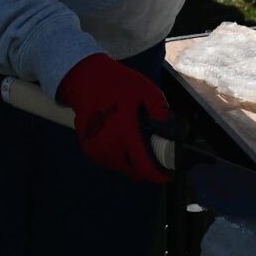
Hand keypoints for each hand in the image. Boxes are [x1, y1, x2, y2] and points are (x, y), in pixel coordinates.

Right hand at [57, 53, 175, 183]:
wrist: (85, 80)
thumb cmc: (116, 84)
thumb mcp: (146, 90)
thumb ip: (160, 111)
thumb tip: (170, 131)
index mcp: (124, 133)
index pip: (143, 168)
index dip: (157, 175)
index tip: (166, 174)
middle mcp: (108, 147)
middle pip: (133, 172)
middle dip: (146, 167)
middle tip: (154, 151)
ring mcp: (96, 150)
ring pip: (121, 167)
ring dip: (132, 161)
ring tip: (138, 142)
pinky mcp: (88, 149)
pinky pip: (110, 161)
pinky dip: (119, 156)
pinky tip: (123, 139)